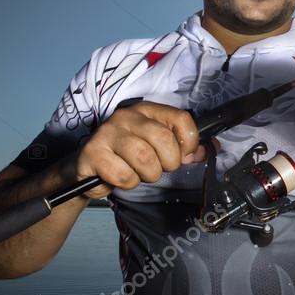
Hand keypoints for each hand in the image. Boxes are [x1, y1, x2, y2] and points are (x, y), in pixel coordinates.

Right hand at [75, 101, 205, 197]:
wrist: (87, 169)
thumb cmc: (126, 157)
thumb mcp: (156, 149)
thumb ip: (182, 148)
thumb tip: (207, 151)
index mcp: (147, 110)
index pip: (181, 119)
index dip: (189, 142)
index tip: (183, 156)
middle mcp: (127, 116)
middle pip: (164, 140)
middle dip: (168, 163)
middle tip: (158, 168)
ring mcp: (108, 132)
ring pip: (145, 159)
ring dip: (147, 175)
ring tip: (137, 173)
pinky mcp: (93, 152)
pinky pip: (124, 175)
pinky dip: (127, 183)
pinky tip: (118, 177)